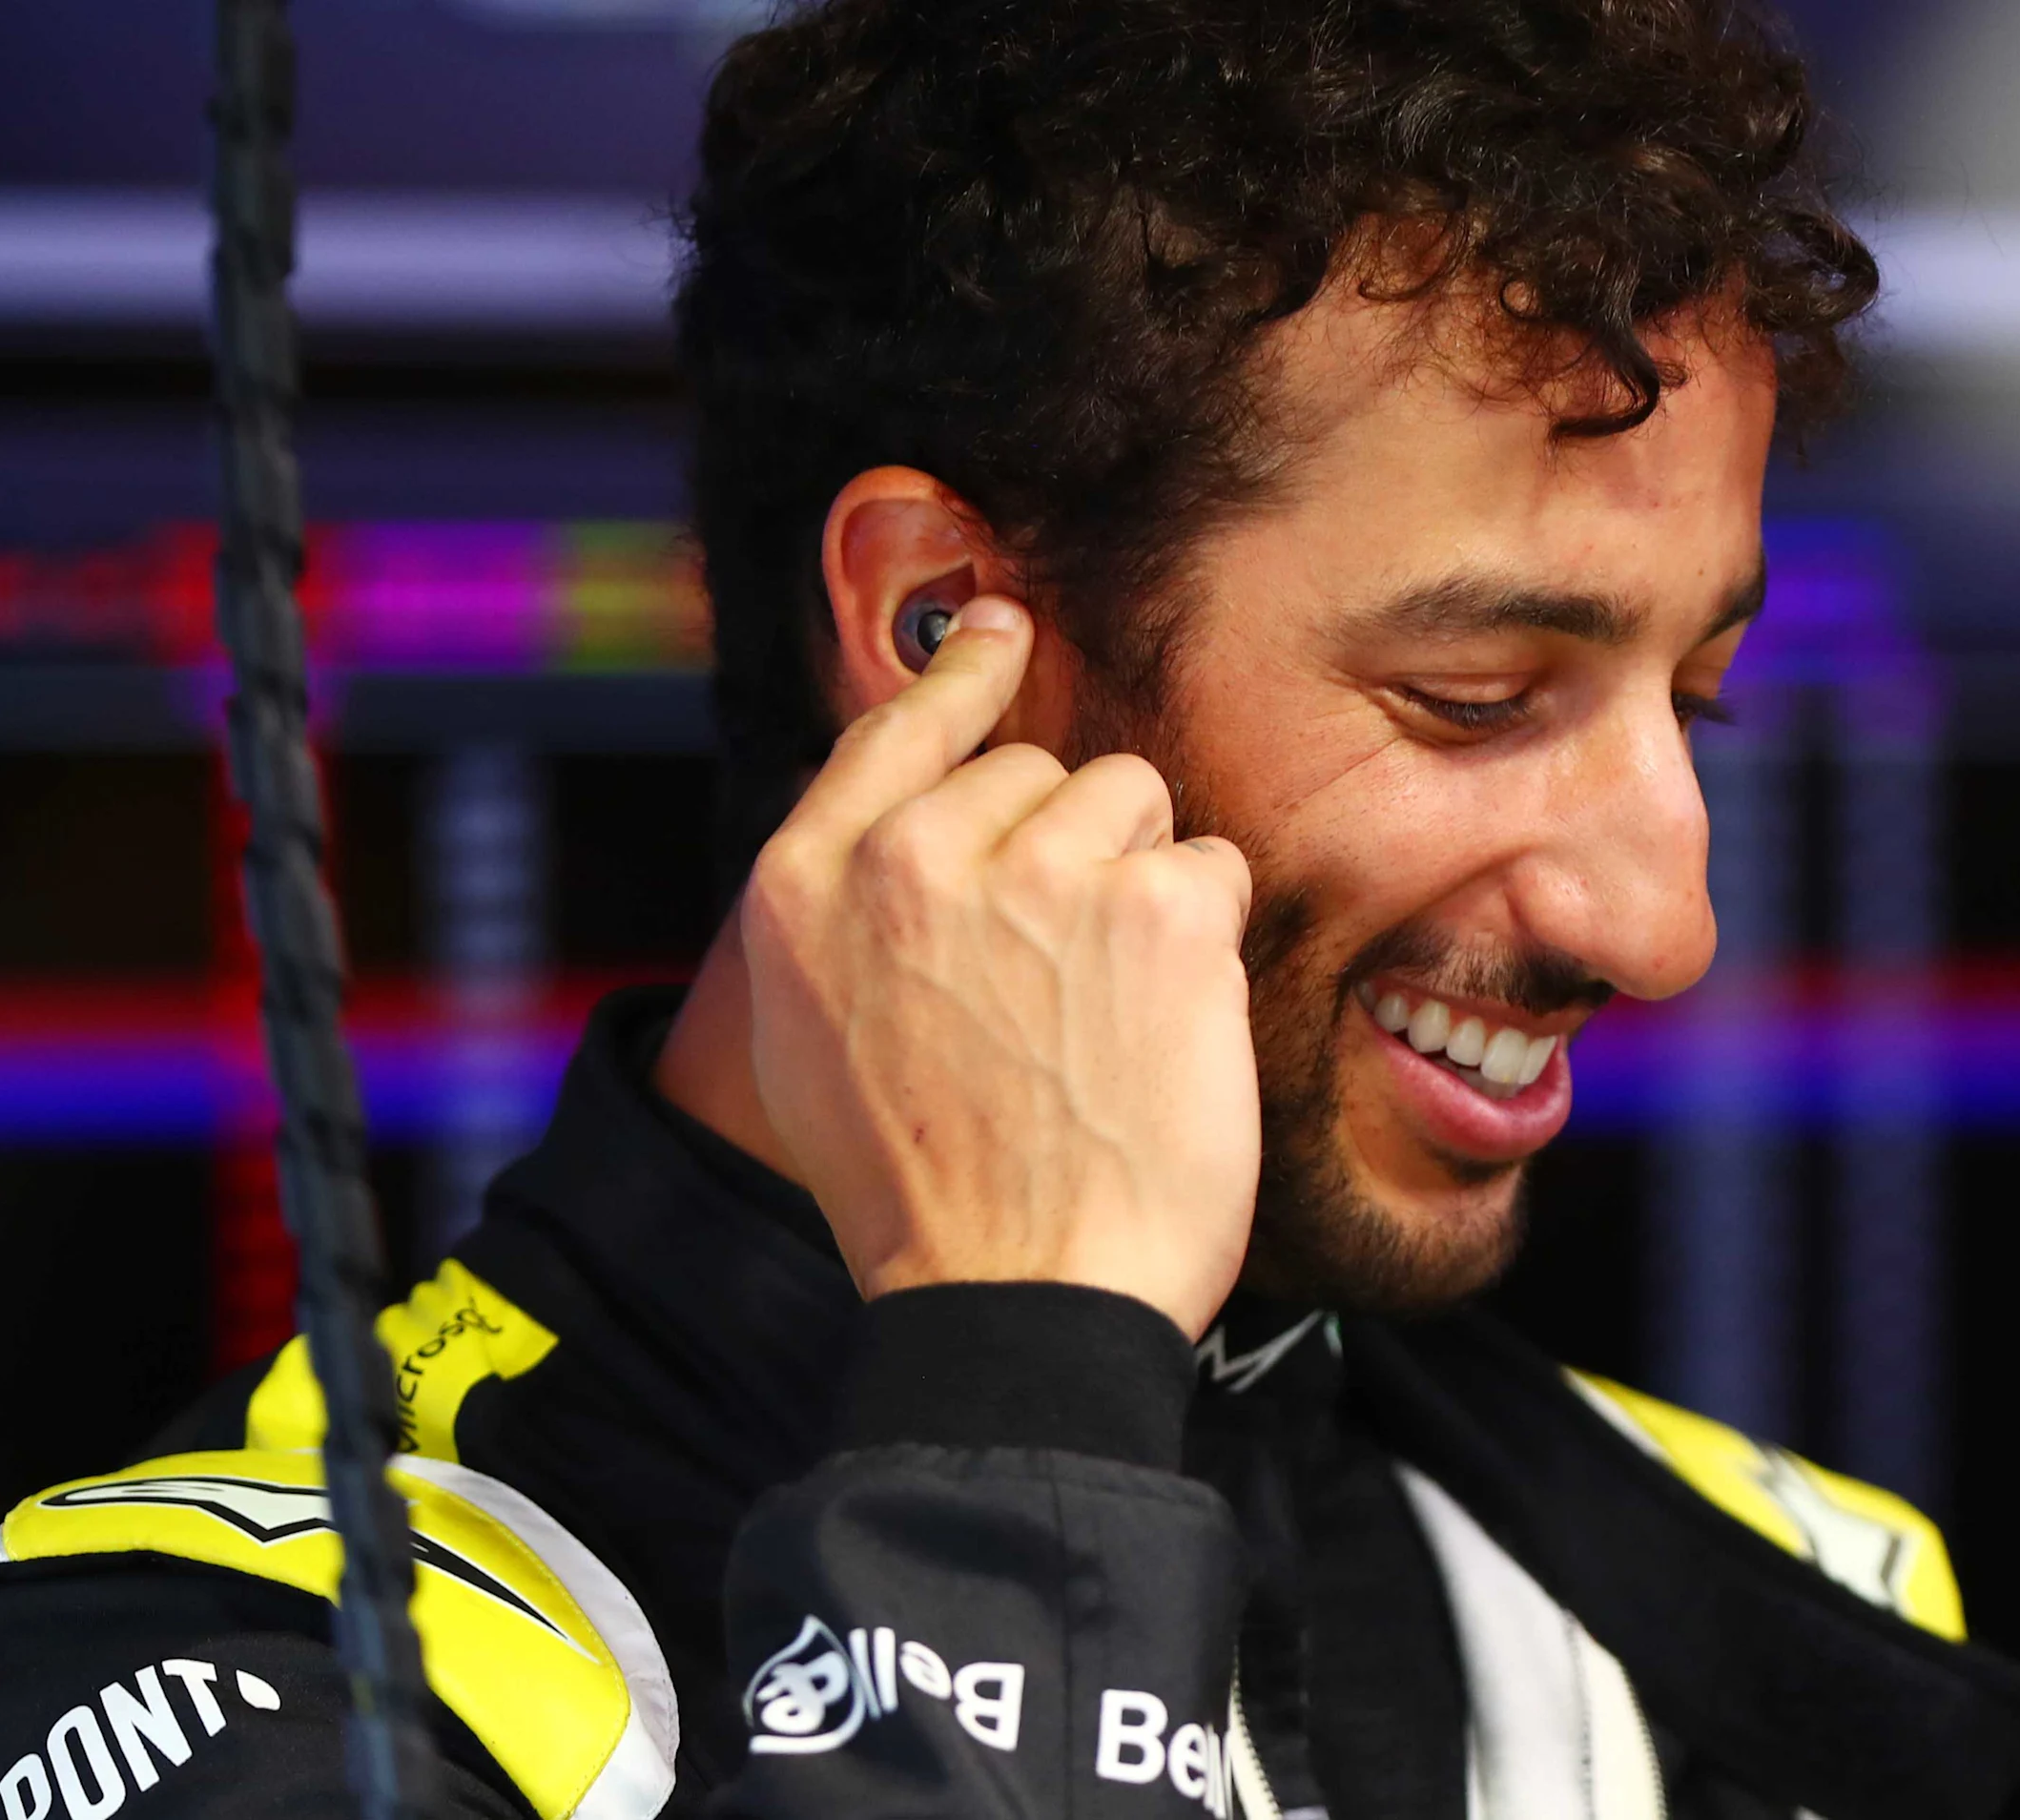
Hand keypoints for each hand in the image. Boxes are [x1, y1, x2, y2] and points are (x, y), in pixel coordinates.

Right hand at [738, 596, 1260, 1338]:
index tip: (1003, 627)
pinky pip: (1211, 866)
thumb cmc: (923, 1199)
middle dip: (1070, 852)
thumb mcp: (811, 1039)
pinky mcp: (1155, 908)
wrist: (1016, 1302)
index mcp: (808, 888)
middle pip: (1038, 771)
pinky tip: (1166, 1031)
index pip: (897, 730)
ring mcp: (1038, 873)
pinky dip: (1208, 941)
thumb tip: (905, 829)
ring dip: (1142, 885)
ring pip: (1133, 800)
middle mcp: (911, 858)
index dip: (964, 676)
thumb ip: (850, 914)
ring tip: (1109, 1014)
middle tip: (1060, 992)